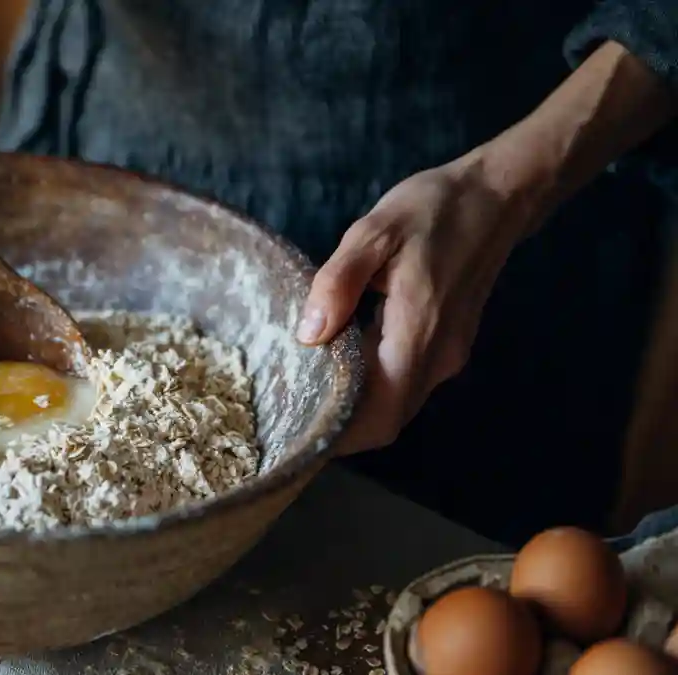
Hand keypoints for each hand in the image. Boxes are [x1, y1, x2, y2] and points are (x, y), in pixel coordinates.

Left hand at [297, 151, 542, 454]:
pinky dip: (372, 388)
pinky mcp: (448, 346)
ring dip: (356, 409)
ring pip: (397, 405)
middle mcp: (439, 354)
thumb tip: (309, 335)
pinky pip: (405, 383)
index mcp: (418, 328)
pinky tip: (337, 366)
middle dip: (342, 428)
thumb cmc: (432, 208)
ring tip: (304, 392)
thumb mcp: (374, 232)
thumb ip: (339, 283)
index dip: (341, 434)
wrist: (496, 196)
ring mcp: (448, 354)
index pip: (380, 413)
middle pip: (387, 420)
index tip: (297, 431)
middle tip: (289, 413)